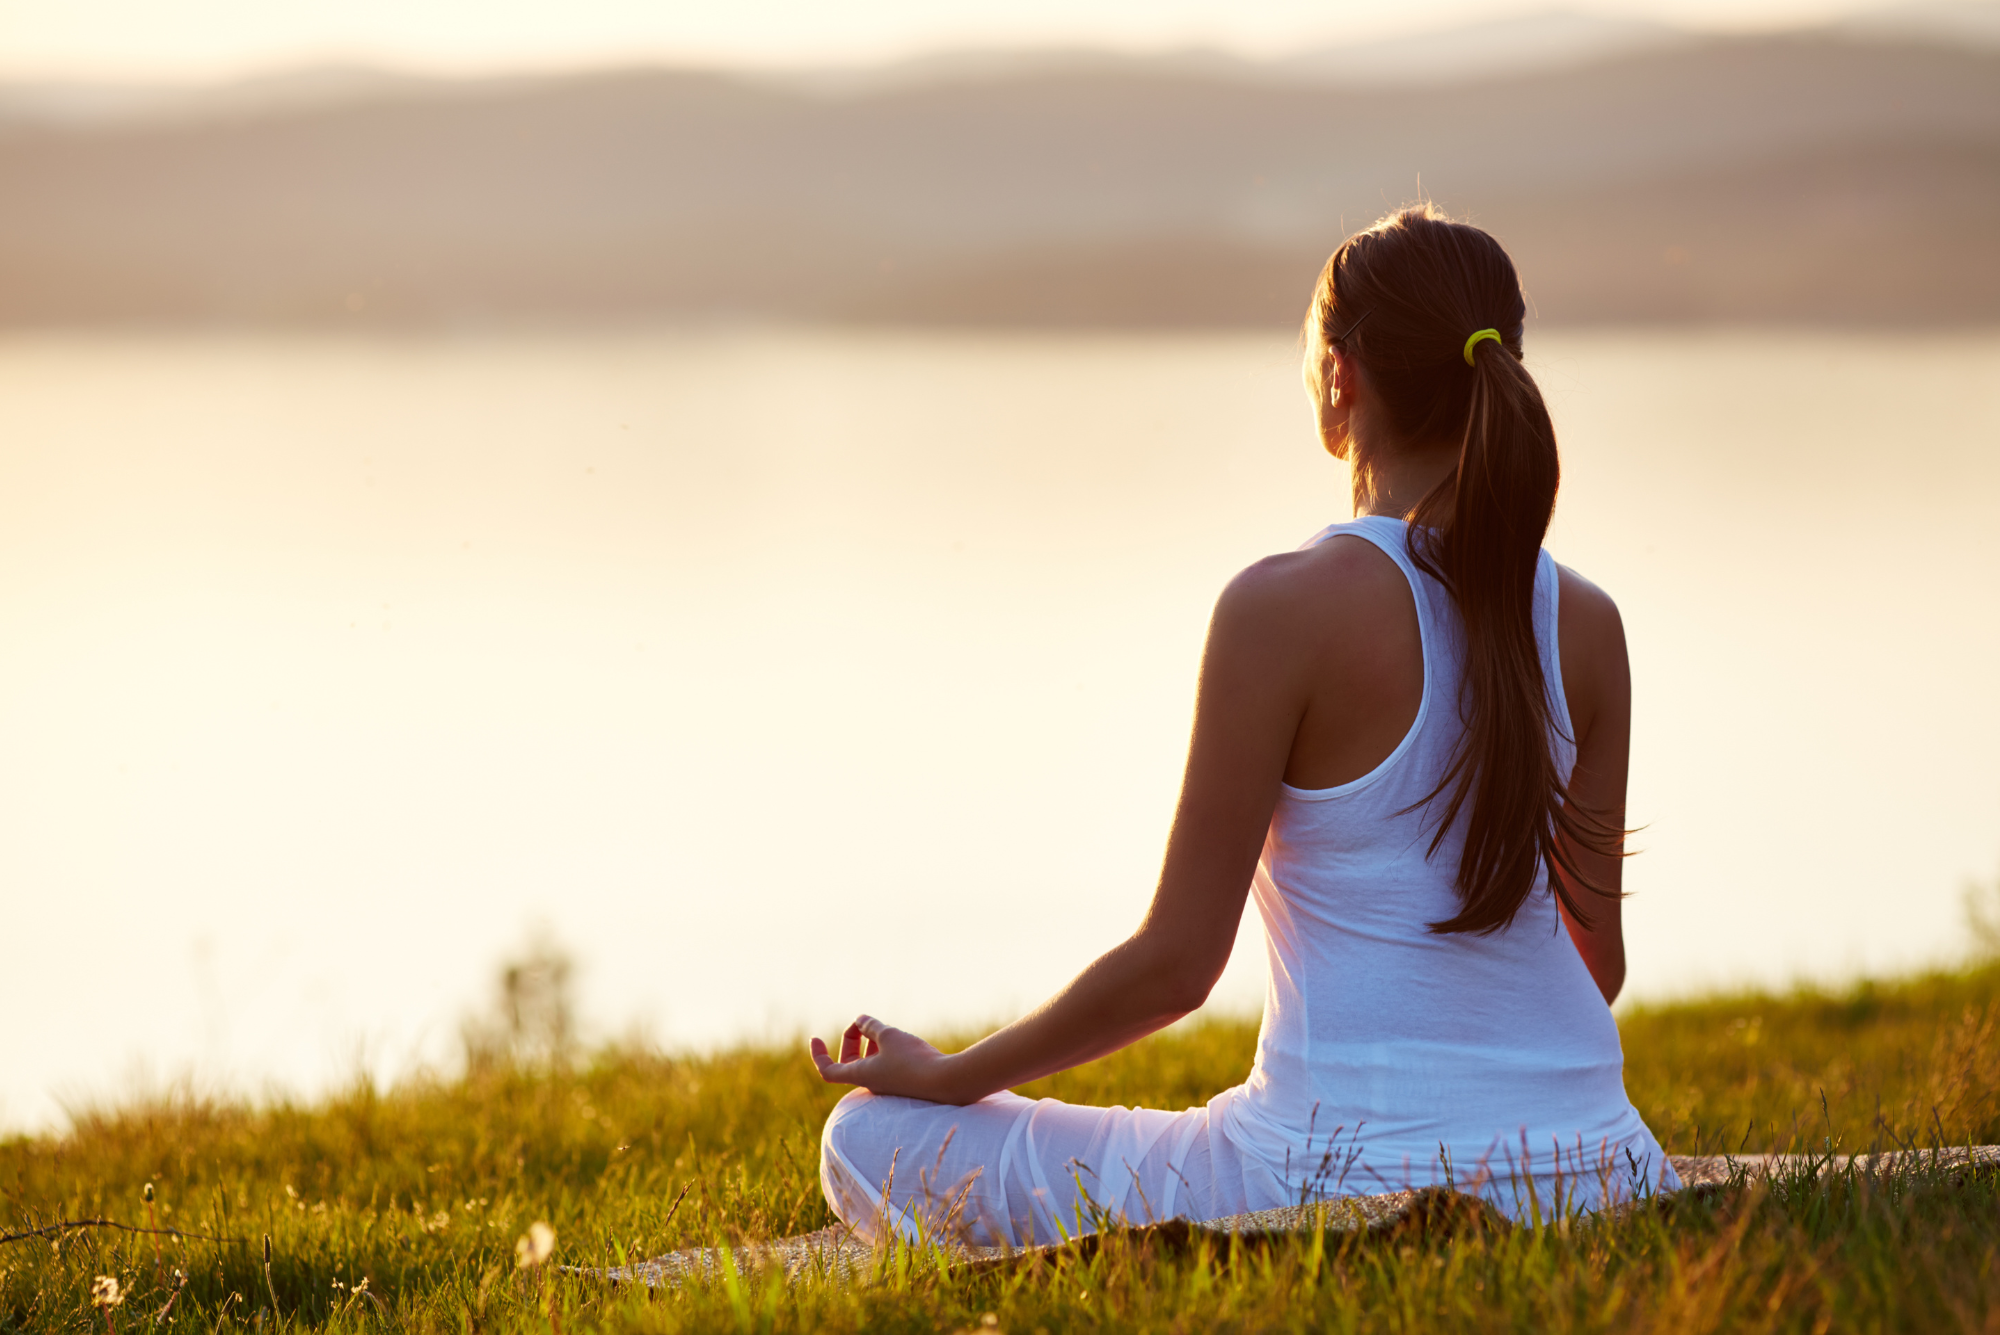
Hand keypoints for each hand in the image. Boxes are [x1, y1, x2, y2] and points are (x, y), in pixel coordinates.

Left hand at [809, 1014, 960, 1102]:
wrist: (946, 1082)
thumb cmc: (913, 1059)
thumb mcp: (888, 1035)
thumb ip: (871, 1026)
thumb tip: (860, 1020)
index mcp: (861, 1075)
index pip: (828, 1070)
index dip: (818, 1054)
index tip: (816, 1038)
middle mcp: (871, 1083)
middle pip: (848, 1063)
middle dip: (851, 1040)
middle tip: (863, 1024)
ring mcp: (887, 1085)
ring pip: (868, 1063)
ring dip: (869, 1043)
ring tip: (882, 1028)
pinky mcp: (903, 1083)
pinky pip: (884, 1065)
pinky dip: (884, 1050)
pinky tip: (897, 1038)